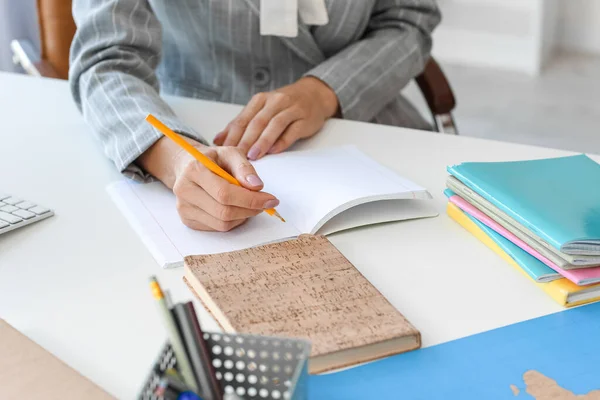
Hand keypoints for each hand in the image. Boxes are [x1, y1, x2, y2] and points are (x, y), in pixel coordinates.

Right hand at [137, 137, 278, 231]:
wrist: (188, 166)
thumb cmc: (213, 159)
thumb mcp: (230, 153)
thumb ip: (245, 168)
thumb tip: (257, 187)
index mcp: (194, 170)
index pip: (225, 193)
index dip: (251, 199)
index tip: (271, 200)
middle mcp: (185, 191)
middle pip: (224, 212)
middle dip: (250, 210)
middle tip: (265, 203)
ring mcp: (184, 208)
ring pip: (222, 224)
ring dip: (243, 216)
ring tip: (249, 203)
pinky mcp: (188, 220)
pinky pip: (217, 228)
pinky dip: (233, 221)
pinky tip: (235, 208)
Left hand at [213, 76, 338, 159]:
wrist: (314, 95)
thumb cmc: (284, 106)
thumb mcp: (261, 109)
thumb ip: (242, 124)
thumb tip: (218, 140)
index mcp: (260, 100)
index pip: (243, 118)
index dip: (232, 135)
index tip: (222, 150)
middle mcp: (275, 102)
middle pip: (257, 122)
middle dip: (244, 141)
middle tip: (235, 156)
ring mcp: (291, 109)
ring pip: (274, 125)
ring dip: (262, 141)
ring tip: (252, 155)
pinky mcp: (305, 119)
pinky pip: (292, 131)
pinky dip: (282, 142)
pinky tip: (273, 151)